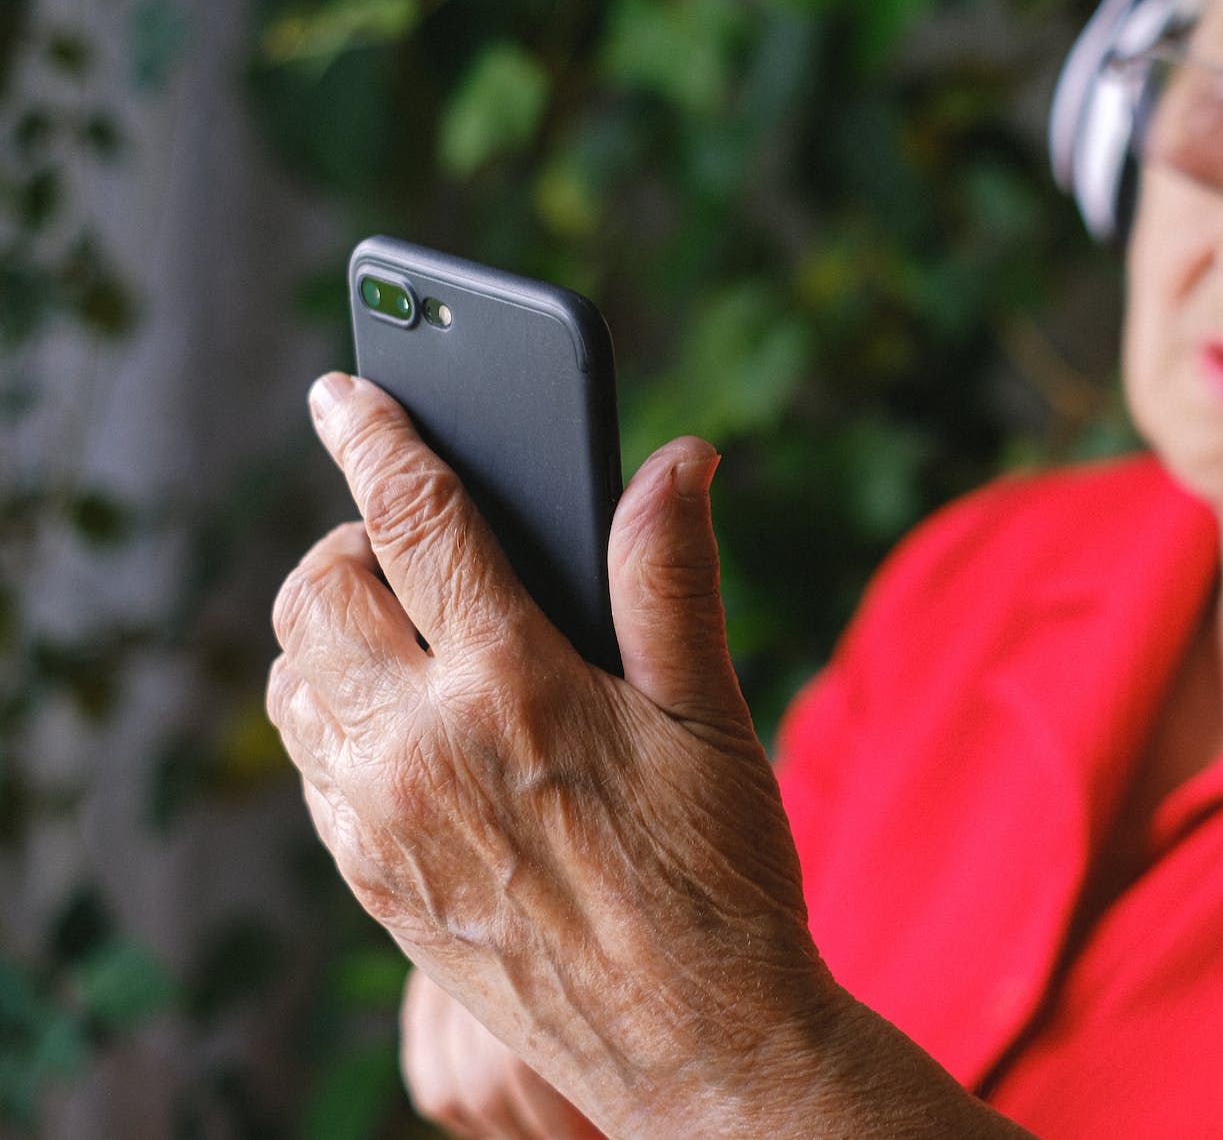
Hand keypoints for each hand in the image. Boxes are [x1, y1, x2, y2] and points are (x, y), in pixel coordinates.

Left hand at [268, 373, 839, 1130]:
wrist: (695, 1044)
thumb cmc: (721, 874)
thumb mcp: (712, 714)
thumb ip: (672, 575)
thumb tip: (675, 458)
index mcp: (514, 684)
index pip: (415, 518)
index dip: (376, 434)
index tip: (347, 387)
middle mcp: (423, 747)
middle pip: (316, 591)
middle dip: (349, 540)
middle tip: (413, 545)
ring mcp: (383, 821)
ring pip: (291, 679)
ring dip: (331, 630)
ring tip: (409, 630)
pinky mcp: (369, 880)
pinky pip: (309, 763)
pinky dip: (334, 714)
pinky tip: (411, 723)